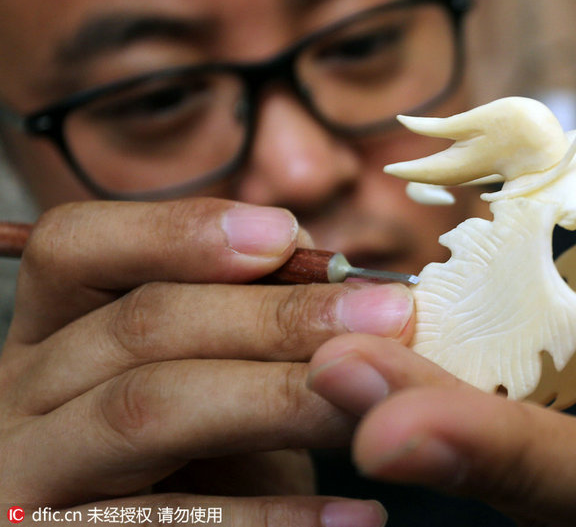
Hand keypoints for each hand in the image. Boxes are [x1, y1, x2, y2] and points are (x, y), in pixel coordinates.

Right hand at [0, 199, 412, 526]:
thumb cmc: (198, 450)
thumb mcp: (208, 372)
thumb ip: (248, 322)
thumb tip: (346, 283)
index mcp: (51, 328)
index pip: (75, 246)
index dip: (176, 231)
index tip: (288, 234)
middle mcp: (21, 393)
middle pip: (138, 327)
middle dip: (273, 315)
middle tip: (385, 315)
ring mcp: (31, 475)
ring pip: (148, 411)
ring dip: (279, 396)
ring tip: (374, 396)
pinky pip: (171, 525)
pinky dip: (272, 516)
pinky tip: (356, 511)